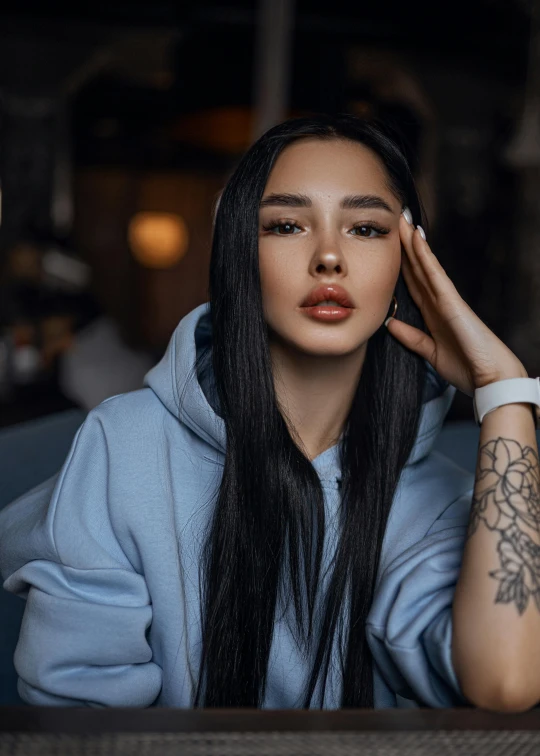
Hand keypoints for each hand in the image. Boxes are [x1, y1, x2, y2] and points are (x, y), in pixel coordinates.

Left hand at [385, 213, 527, 397]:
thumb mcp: (430, 352)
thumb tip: (390, 323)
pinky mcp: (452, 302)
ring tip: (402, 220)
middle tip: (394, 221)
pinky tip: (416, 239)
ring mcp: (446, 300)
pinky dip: (425, 256)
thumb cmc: (466, 368)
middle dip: (405, 247)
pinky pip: (435, 274)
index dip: (401, 265)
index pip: (413, 284)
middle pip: (417, 269)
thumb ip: (412, 337)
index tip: (388, 247)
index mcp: (433, 315)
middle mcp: (439, 303)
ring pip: (424, 265)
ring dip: (412, 243)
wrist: (490, 379)